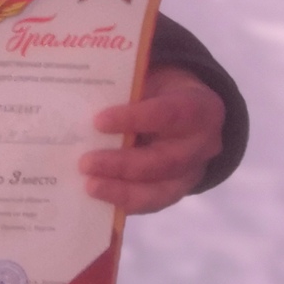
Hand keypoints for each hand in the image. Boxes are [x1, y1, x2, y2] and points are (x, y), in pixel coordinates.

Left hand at [83, 65, 224, 213]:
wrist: (184, 110)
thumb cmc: (159, 91)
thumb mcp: (149, 81)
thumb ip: (125, 90)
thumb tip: (80, 95)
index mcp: (199, 107)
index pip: (168, 114)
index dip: (134, 119)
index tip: (98, 122)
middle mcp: (202, 143)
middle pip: (165, 160)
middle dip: (123, 165)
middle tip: (85, 163)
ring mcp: (193, 171)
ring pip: (161, 189)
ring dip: (122, 190)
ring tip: (90, 186)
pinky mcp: (179, 190)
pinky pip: (154, 202)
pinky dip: (126, 201)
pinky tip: (100, 197)